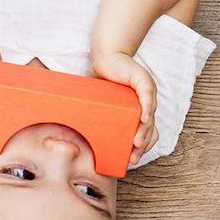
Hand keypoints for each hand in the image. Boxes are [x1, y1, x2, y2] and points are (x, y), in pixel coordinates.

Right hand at [92, 51, 159, 165]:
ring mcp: (147, 93)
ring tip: (136, 144)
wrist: (106, 57)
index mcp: (138, 112)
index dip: (140, 148)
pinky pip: (147, 97)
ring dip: (144, 131)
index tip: (130, 161)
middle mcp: (146, 105)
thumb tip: (69, 137)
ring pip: (150, 116)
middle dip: (142, 145)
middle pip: (149, 129)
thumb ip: (93, 118)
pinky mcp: (143, 81)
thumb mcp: (100, 105)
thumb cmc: (102, 82)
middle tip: (133, 158)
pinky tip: (144, 119)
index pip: (145, 135)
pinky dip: (147, 108)